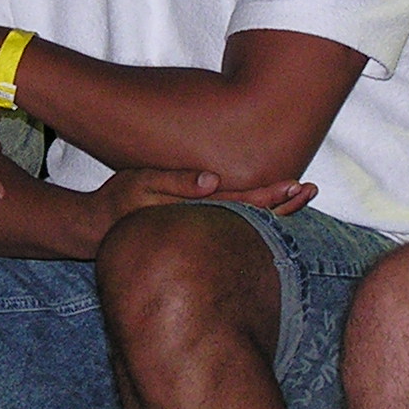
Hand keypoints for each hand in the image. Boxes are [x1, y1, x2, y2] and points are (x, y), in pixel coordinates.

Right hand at [83, 164, 317, 247]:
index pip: (244, 204)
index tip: (296, 187)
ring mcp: (201, 225)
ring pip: (246, 219)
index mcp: (198, 211)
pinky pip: (232, 217)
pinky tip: (269, 204)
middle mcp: (205, 223)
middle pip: (253, 216)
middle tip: (311, 190)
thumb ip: (175, 182)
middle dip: (283, 205)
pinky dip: (254, 210)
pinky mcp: (195, 223)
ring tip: (300, 194)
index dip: (271, 197)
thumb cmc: (119, 201)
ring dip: (274, 208)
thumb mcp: (140, 185)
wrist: (97, 228)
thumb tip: (212, 181)